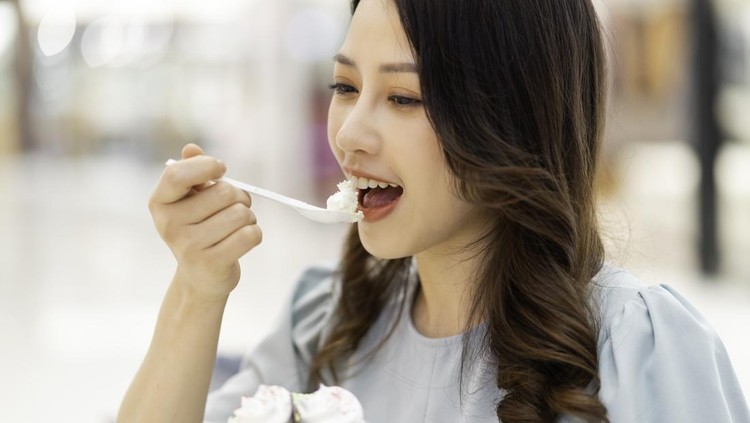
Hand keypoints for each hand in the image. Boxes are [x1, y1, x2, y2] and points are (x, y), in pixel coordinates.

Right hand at [149, 144, 261, 300]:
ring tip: (237, 225)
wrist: (201, 277)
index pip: (177, 174)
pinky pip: (250, 235)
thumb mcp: (191, 199)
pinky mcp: (212, 263)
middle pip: (224, 192)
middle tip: (234, 207)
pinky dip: (254, 234)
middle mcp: (168, 224)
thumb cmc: (199, 228)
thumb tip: (191, 148)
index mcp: (160, 202)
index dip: (205, 166)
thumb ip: (192, 171)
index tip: (221, 169)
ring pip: (241, 214)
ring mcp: (188, 246)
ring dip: (248, 216)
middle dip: (239, 196)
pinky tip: (242, 240)